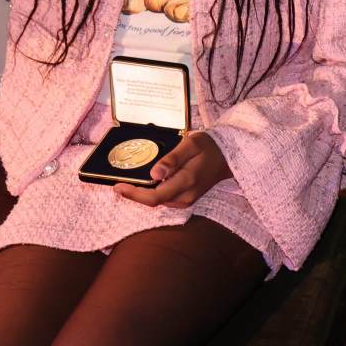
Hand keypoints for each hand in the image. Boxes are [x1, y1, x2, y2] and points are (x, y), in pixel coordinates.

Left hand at [115, 131, 230, 208]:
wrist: (227, 156)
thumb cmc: (209, 146)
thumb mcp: (192, 143)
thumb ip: (173, 158)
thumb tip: (154, 174)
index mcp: (186, 182)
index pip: (154, 196)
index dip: (134, 194)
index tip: (118, 186)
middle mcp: (185, 197)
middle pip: (153, 202)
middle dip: (135, 194)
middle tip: (119, 182)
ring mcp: (186, 201)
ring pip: (157, 202)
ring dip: (142, 194)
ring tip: (129, 181)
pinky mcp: (186, 200)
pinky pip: (164, 199)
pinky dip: (152, 193)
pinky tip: (146, 183)